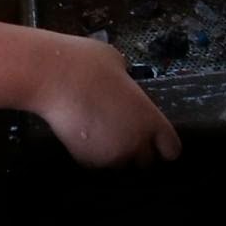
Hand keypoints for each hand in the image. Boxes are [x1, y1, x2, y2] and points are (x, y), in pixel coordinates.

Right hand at [36, 32, 180, 166]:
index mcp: (148, 119)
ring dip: (113, 151)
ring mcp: (110, 156)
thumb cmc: (89, 64)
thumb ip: (128, 84)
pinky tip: (81, 130)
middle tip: (121, 130)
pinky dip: (91, 152)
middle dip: (137, 150)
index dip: (163, 145)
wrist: (53, 77)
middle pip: (146, 161)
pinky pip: (95, 161)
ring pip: (119, 162)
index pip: (171, 149)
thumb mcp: (117, 63)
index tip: (155, 139)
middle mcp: (134, 143)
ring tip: (98, 128)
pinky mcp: (86, 161)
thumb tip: (124, 86)